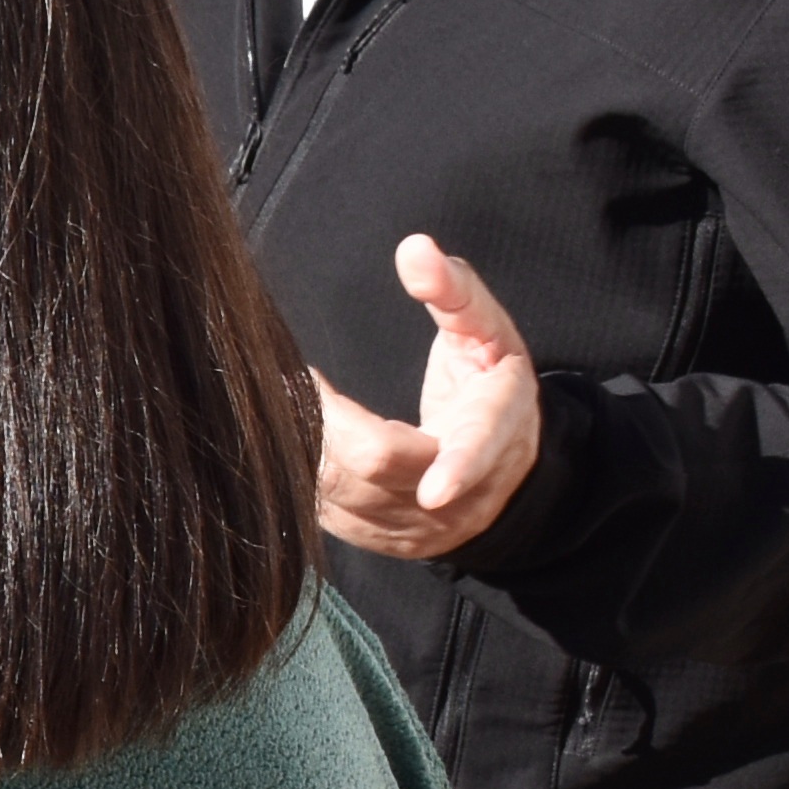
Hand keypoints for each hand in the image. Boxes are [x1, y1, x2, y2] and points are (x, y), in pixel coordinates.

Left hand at [315, 234, 543, 558]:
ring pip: (345, 495)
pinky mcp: (380, 540)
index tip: (436, 490)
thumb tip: (414, 249)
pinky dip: (300, 474)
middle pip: (381, 467)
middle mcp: (460, 492)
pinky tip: (287, 441)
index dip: (458, 468)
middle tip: (291, 379)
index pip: (475, 451)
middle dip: (327, 422)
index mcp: (497, 431)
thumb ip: (455, 291)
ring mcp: (419, 525)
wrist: (504, 474)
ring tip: (284, 403)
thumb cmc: (489, 388)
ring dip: (304, 447)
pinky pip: (325, 514)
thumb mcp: (488, 334)